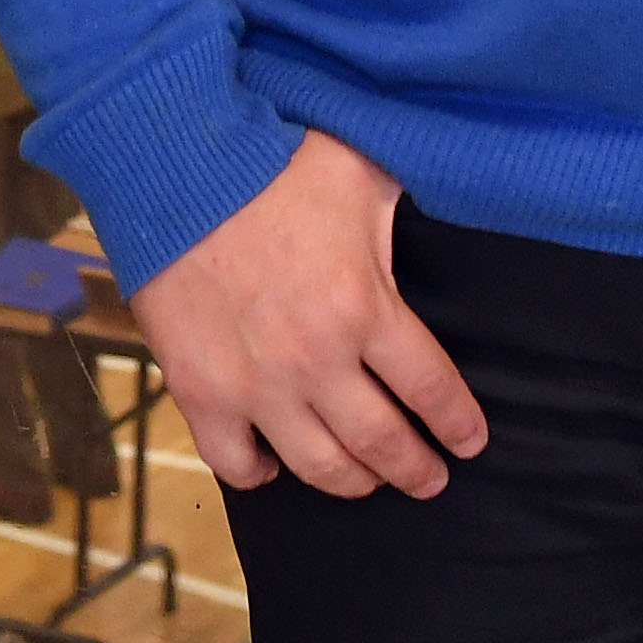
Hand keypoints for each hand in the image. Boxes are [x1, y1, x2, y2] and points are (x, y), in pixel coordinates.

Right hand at [127, 131, 483, 500]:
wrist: (173, 168)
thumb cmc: (271, 160)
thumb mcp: (359, 171)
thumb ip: (404, 200)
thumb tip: (447, 192)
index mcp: (365, 307)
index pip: (433, 391)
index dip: (458, 425)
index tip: (468, 442)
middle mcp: (316, 359)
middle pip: (383, 444)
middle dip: (417, 470)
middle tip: (430, 479)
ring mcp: (255, 384)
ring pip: (319, 467)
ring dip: (353, 482)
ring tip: (368, 481)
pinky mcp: (201, 391)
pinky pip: (237, 463)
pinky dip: (260, 473)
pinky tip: (275, 463)